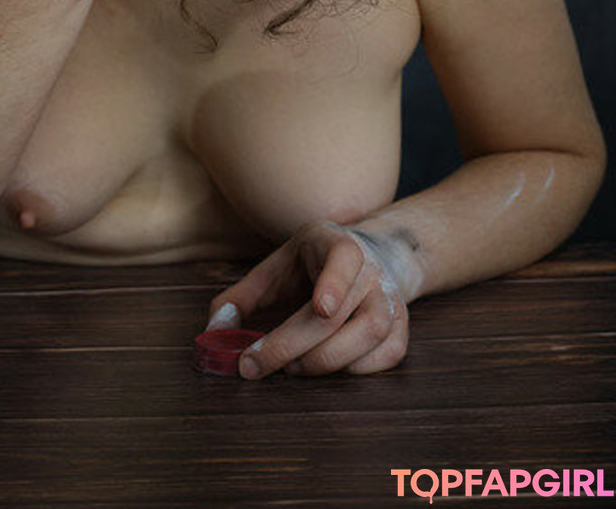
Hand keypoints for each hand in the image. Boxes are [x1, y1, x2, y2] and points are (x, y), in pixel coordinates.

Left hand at [204, 220, 420, 378]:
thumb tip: (213, 333)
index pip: (343, 257)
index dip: (334, 282)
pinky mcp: (402, 327)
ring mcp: (391, 299)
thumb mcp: (274, 268)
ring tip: (293, 367)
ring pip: (370, 335)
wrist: (370, 259)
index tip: (321, 308)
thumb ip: (240, 298)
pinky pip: (388, 356)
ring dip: (327, 360)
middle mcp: (371, 271)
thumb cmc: (311, 267)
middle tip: (257, 363)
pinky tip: (328, 368)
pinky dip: (357, 369)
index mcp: (337, 245)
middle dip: (294, 344)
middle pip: (340, 313)